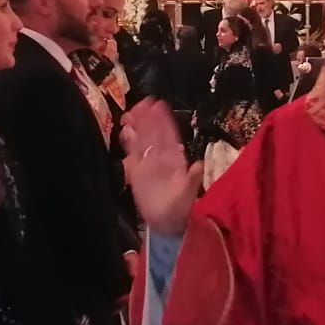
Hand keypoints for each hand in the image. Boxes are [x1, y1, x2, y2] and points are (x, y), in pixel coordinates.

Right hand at [121, 99, 201, 237]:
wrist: (166, 222)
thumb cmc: (180, 207)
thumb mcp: (189, 194)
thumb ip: (193, 179)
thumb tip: (199, 165)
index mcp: (175, 160)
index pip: (169, 135)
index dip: (164, 120)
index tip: (159, 105)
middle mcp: (161, 158)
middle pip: (154, 134)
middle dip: (148, 118)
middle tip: (143, 102)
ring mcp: (148, 164)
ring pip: (142, 141)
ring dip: (137, 127)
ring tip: (131, 112)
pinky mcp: (136, 173)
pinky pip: (131, 155)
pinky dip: (128, 143)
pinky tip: (125, 131)